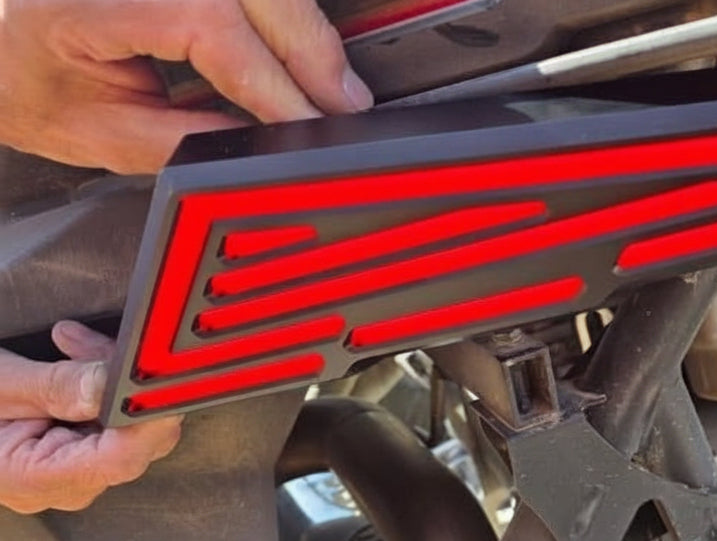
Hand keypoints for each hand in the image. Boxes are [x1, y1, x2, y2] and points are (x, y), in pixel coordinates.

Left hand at [0, 0, 373, 173]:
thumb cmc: (19, 72)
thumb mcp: (86, 128)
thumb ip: (172, 142)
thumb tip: (251, 145)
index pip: (209, 22)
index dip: (269, 79)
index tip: (305, 122)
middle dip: (311, 50)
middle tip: (347, 106)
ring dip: (307, 31)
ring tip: (334, 85)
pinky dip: (285, 16)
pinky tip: (303, 49)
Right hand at [0, 321, 181, 513]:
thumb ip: (55, 386)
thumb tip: (112, 385)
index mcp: (38, 479)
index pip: (121, 458)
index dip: (149, 416)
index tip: (158, 374)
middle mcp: (62, 484)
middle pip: (133, 440)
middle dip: (123, 382)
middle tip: (90, 341)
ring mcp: (70, 470)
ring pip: (125, 425)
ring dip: (109, 377)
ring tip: (71, 341)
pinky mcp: (72, 451)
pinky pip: (107, 421)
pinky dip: (98, 386)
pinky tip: (73, 353)